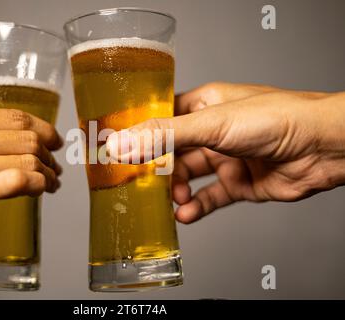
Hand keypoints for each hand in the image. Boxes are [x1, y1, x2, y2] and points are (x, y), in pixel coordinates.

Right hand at [0, 103, 62, 244]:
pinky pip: (18, 181)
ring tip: (51, 182)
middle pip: (28, 138)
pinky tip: (42, 190)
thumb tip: (12, 140)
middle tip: (54, 166)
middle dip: (49, 155)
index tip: (53, 140)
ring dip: (48, 173)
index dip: (44, 129)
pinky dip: (38, 184)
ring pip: (29, 160)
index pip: (16, 117)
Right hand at [106, 82, 344, 222]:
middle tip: (137, 182)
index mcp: (204, 106)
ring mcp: (226, 158)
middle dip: (156, 168)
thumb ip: (163, 136)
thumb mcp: (211, 124)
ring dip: (175, 191)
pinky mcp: (238, 183)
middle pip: (172, 152)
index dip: (140, 133)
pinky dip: (196, 208)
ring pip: (188, 177)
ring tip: (170, 200)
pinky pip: (209, 198)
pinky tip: (186, 215)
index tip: (118, 149)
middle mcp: (213, 131)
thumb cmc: (275, 119)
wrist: (323, 147)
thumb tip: (120, 144)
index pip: (162, 118)